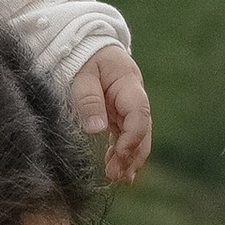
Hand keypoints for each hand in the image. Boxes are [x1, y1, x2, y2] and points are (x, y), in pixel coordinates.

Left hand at [70, 46, 152, 185]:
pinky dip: (121, 152)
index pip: (139, 113)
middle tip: (118, 175)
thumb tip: (96, 129)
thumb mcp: (82, 74)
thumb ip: (88, 99)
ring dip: (129, 157)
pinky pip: (125, 135)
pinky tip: (115, 169)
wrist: (88, 46)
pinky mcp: (119, 114)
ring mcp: (128, 107)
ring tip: (119, 178)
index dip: (132, 137)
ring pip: (137, 135)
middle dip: (133, 153)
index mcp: (128, 83)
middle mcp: (133, 97)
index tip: (119, 155)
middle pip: (142, 129)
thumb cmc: (83, 57)